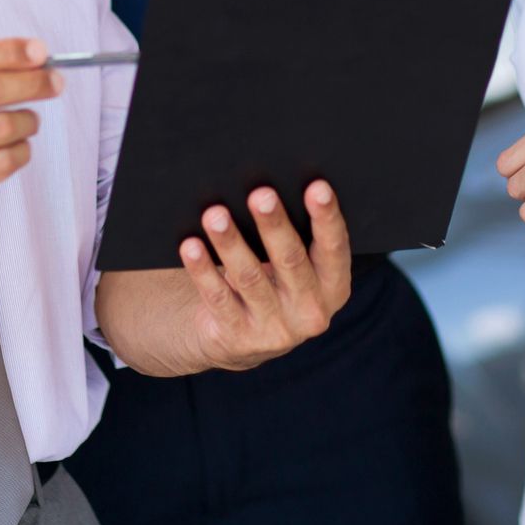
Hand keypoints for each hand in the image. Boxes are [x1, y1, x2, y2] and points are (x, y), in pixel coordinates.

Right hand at [0, 37, 55, 240]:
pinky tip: (17, 146)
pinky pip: (3, 162)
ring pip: (2, 126)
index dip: (10, 52)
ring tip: (28, 120)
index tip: (38, 52)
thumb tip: (25, 54)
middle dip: (31, 82)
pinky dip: (21, 150)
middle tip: (52, 81)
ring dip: (28, 120)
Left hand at [178, 182, 351, 370]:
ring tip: (216, 215)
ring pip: (249, 277)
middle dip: (274, 224)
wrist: (244, 336)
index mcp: (334, 287)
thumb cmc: (275, 281)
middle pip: (291, 260)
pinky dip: (202, 269)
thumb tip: (267, 193)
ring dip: (231, 242)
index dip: (327, 217)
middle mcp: (311, 311)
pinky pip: (217, 297)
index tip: (317, 187)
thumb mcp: (298, 268)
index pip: (334, 248)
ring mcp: (275, 329)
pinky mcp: (239, 337)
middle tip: (260, 195)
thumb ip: (297, 238)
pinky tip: (191, 246)